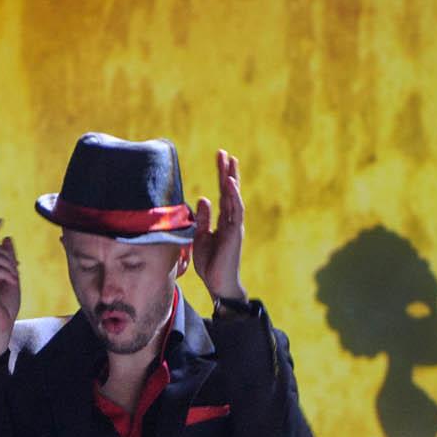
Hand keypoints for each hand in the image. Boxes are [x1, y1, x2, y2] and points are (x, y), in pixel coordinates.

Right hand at [0, 218, 20, 358]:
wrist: (0, 327)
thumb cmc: (5, 306)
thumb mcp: (11, 277)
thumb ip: (8, 260)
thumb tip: (7, 238)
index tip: (0, 220)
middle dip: (5, 255)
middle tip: (17, 269)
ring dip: (6, 263)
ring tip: (14, 277)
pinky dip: (5, 273)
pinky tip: (12, 283)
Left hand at [191, 148, 246, 303]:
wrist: (218, 283)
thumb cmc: (210, 263)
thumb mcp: (200, 237)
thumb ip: (203, 219)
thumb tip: (203, 198)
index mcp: (223, 221)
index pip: (223, 194)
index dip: (222, 176)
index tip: (220, 158)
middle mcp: (231, 220)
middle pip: (230, 191)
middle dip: (227, 171)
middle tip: (224, 153)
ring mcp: (235, 226)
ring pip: (234, 197)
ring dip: (232, 179)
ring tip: (229, 161)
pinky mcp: (235, 233)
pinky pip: (236, 211)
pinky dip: (234, 196)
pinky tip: (230, 183)